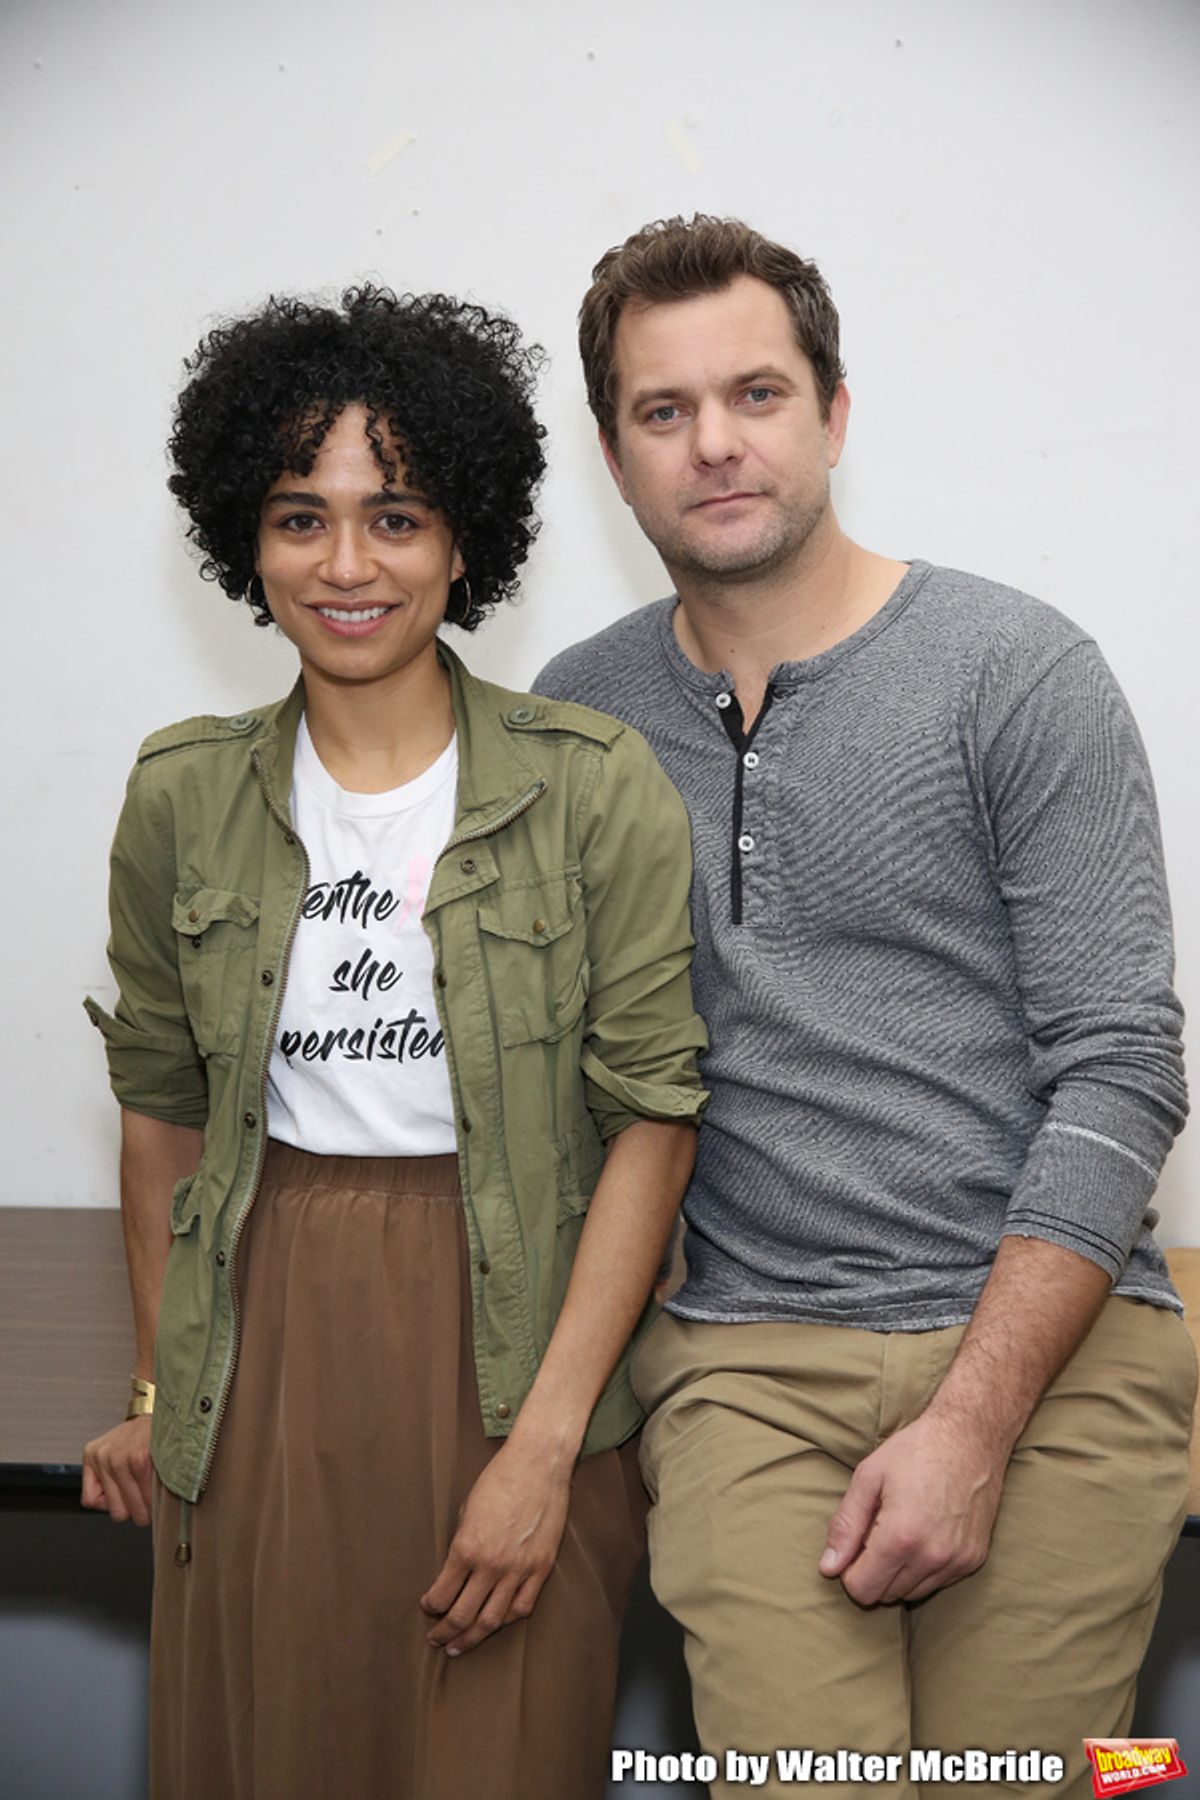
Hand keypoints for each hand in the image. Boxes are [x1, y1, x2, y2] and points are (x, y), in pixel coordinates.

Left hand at [82, 1414, 154, 1526]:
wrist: (169, 1408)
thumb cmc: (144, 1434)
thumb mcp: (116, 1451)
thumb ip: (111, 1479)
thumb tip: (122, 1513)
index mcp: (92, 1454)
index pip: (91, 1500)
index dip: (113, 1502)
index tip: (127, 1497)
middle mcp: (102, 1456)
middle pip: (117, 1511)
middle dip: (136, 1509)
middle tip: (147, 1496)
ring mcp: (120, 1458)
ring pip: (134, 1511)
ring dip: (149, 1507)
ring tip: (157, 1494)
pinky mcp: (140, 1459)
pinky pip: (148, 1498)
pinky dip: (158, 1498)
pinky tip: (163, 1487)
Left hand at [420, 1442, 571, 1655]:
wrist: (538, 1464)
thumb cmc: (499, 1479)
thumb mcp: (468, 1510)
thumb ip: (463, 1543)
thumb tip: (457, 1569)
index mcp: (467, 1548)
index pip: (442, 1594)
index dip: (431, 1606)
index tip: (427, 1606)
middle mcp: (491, 1564)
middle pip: (463, 1615)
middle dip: (445, 1632)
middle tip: (436, 1640)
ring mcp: (519, 1569)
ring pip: (493, 1619)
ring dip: (473, 1637)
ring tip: (460, 1645)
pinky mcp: (541, 1568)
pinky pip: (522, 1606)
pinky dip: (507, 1619)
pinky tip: (496, 1623)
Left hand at [819, 1408, 1005, 1605]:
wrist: (970, 1437)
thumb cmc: (915, 1450)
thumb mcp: (868, 1476)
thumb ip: (845, 1525)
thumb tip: (828, 1567)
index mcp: (901, 1537)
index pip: (862, 1590)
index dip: (850, 1570)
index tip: (856, 1542)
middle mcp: (932, 1557)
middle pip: (886, 1595)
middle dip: (873, 1570)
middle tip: (878, 1530)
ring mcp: (957, 1561)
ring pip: (911, 1593)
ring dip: (898, 1572)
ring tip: (902, 1529)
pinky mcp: (974, 1560)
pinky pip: (938, 1582)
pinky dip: (924, 1567)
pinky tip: (925, 1532)